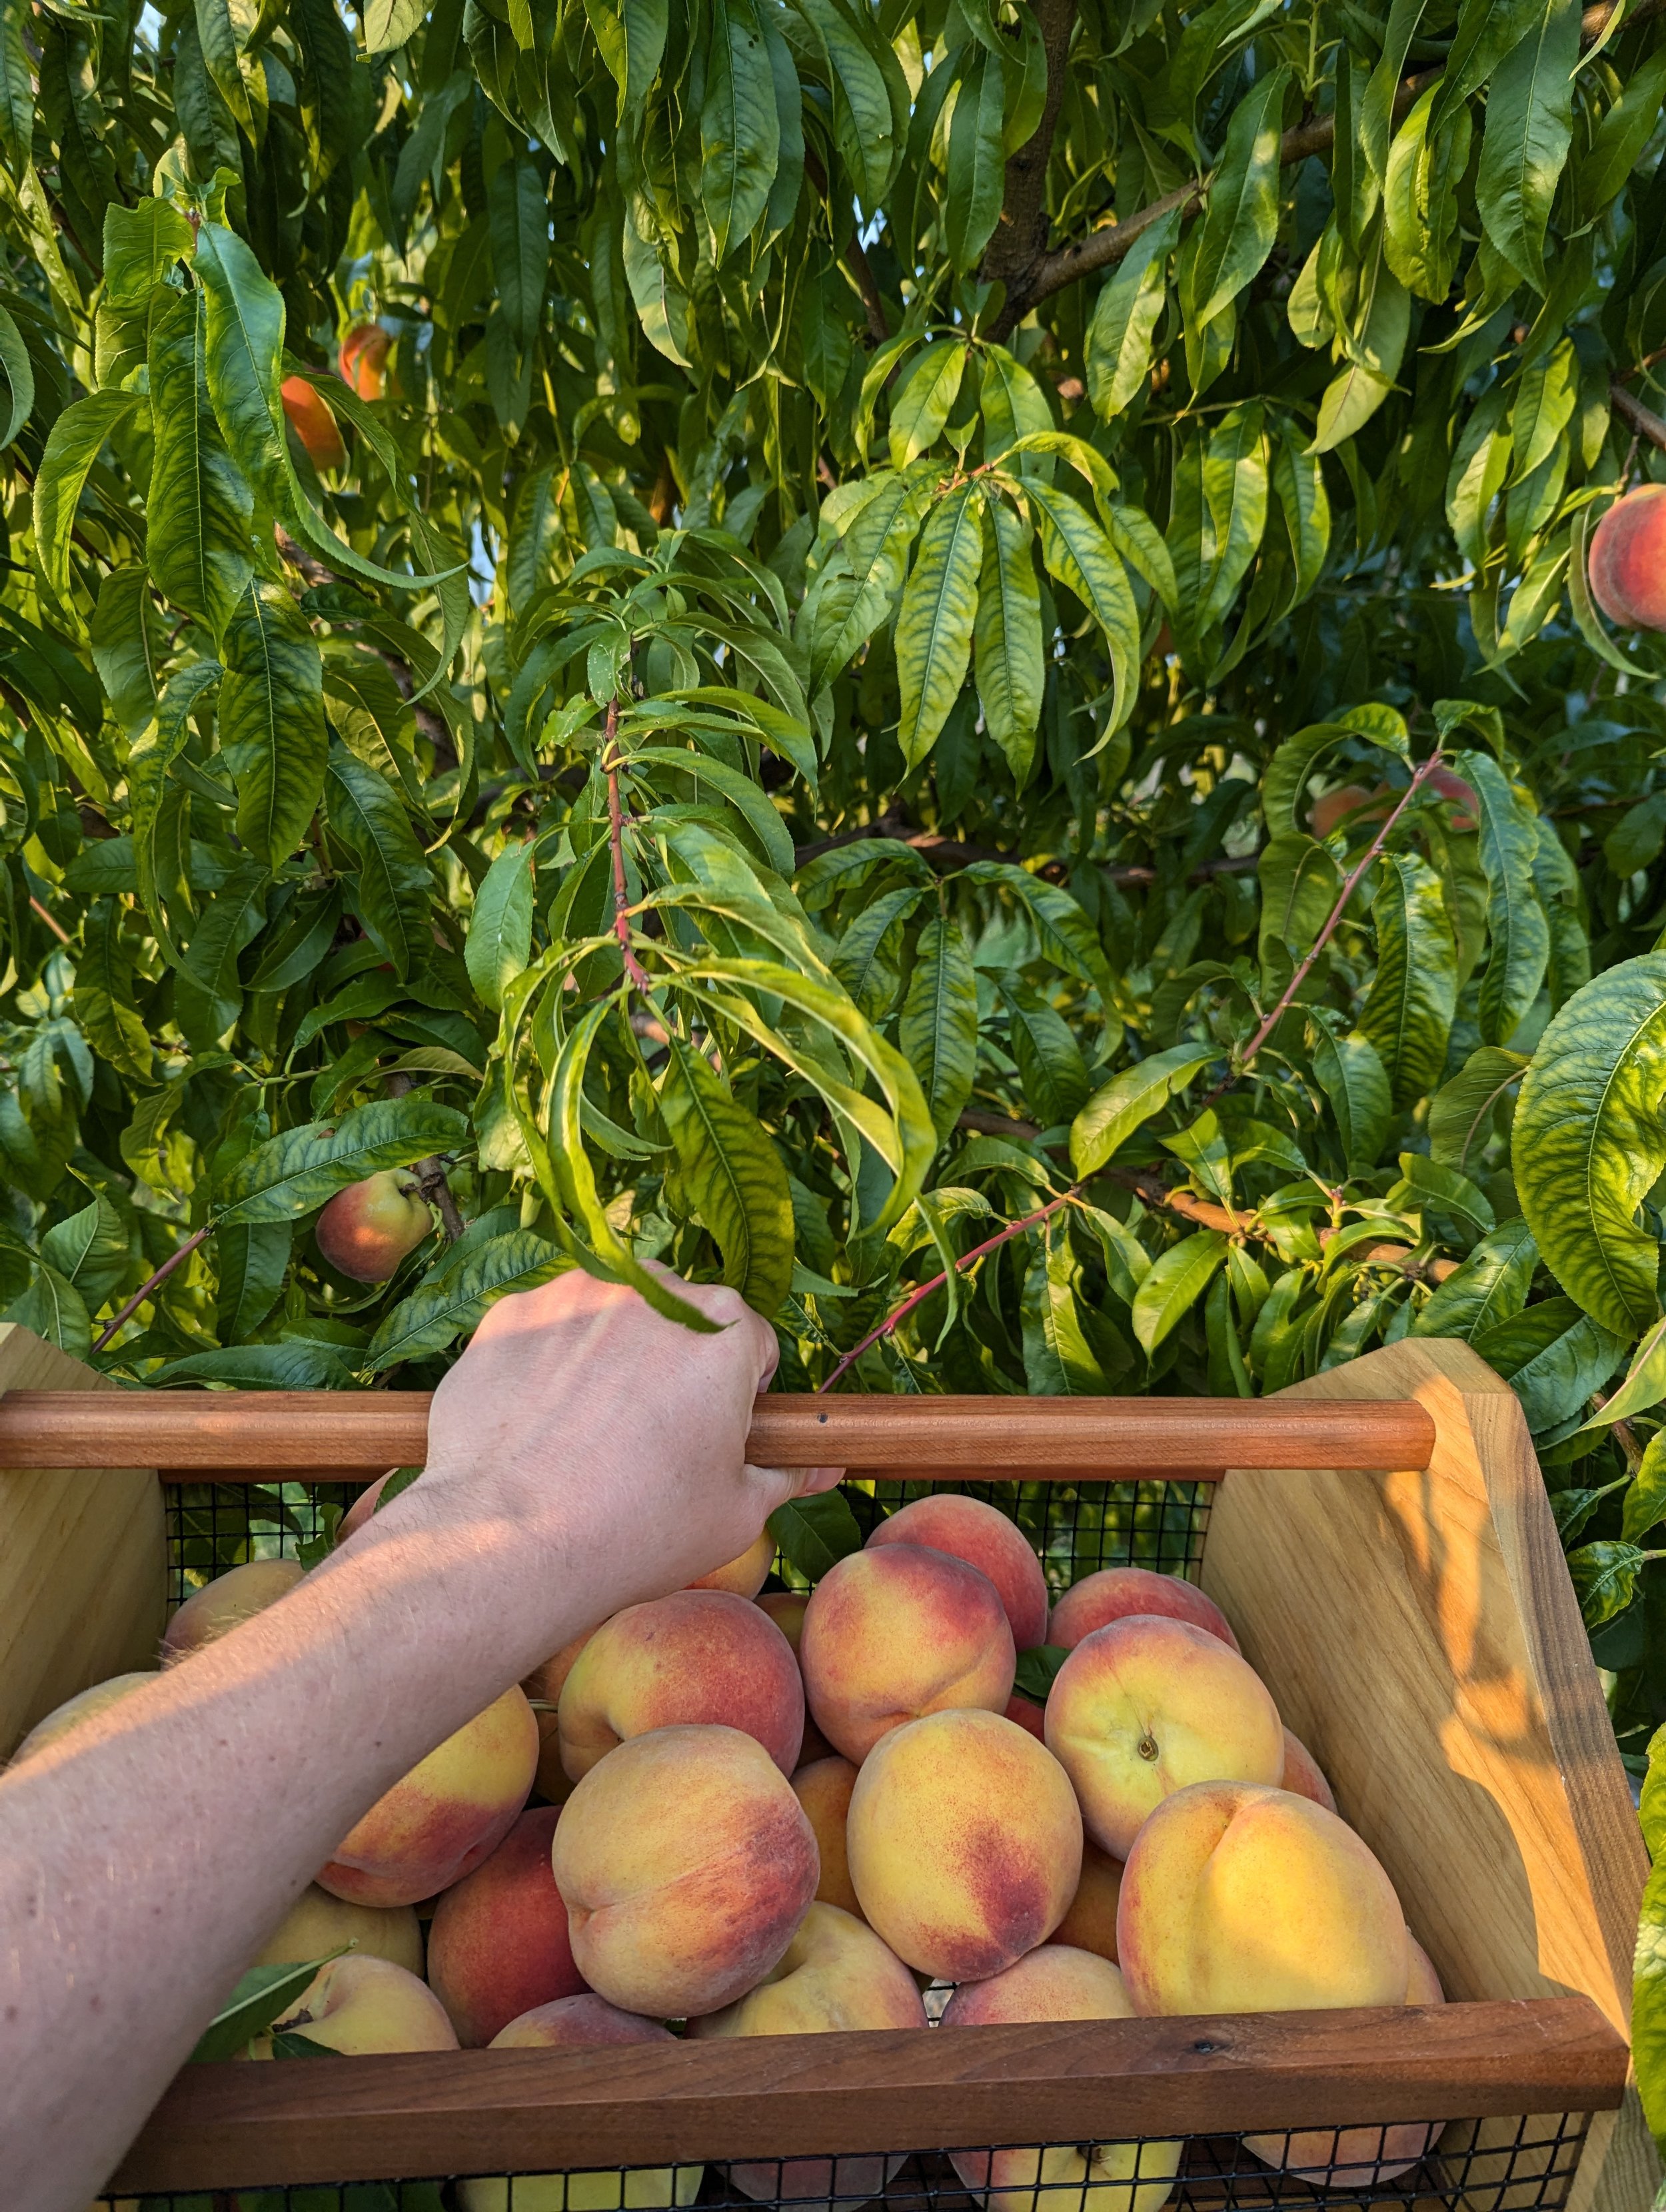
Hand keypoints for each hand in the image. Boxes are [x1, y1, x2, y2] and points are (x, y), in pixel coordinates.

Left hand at [378, 1268, 837, 1654]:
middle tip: (648, 1441)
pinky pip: (546, 1330)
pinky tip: (538, 1424)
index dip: (737, 1396)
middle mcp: (655, 1289)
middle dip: (674, 1366)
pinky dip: (547, 1365)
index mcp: (724, 1327)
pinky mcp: (511, 1311)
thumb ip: (787, 1474)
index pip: (753, 1345)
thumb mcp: (736, 1514)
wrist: (506, 1542)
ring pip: (612, 1316)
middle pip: (682, 1320)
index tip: (707, 1440)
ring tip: (587, 1434)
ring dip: (611, 1356)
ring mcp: (576, 1292)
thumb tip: (827, 1463)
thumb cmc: (637, 1530)